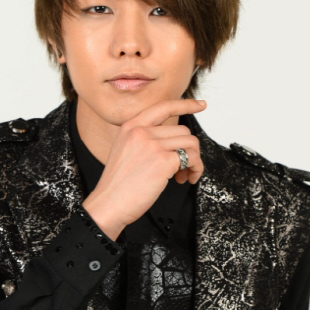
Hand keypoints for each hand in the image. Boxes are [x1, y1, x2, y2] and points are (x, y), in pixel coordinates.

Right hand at [81, 97, 204, 239]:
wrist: (109, 205)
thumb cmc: (118, 185)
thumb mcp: (125, 151)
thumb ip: (144, 139)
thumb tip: (174, 140)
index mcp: (130, 127)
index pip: (163, 107)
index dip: (185, 105)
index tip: (200, 105)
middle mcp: (140, 132)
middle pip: (182, 130)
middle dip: (189, 150)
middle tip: (182, 169)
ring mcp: (152, 145)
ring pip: (190, 143)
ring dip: (194, 161)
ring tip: (184, 175)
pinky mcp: (162, 161)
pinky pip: (191, 158)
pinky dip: (194, 169)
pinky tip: (184, 180)